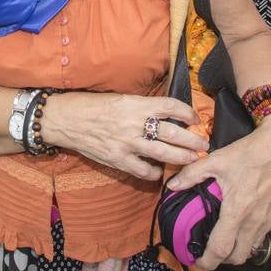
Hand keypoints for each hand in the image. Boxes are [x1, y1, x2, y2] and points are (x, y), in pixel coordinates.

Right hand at [39, 92, 207, 180]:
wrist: (65, 120)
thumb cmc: (91, 105)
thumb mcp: (120, 98)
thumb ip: (141, 107)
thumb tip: (164, 114)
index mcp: (135, 104)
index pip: (170, 106)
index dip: (187, 112)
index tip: (194, 118)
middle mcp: (134, 123)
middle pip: (173, 133)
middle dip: (193, 140)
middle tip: (204, 144)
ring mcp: (127, 144)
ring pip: (164, 153)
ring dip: (182, 157)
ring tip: (194, 158)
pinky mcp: (118, 160)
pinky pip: (144, 171)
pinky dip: (155, 173)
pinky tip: (160, 172)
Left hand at [167, 114, 270, 268]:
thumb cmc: (247, 153)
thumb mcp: (215, 160)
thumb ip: (191, 174)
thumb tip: (172, 186)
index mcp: (237, 210)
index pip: (221, 249)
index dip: (207, 261)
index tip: (196, 261)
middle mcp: (255, 221)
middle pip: (237, 257)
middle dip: (221, 260)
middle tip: (208, 252)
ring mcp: (269, 221)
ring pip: (252, 249)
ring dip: (237, 250)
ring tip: (224, 240)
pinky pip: (262, 236)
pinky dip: (250, 238)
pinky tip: (241, 225)